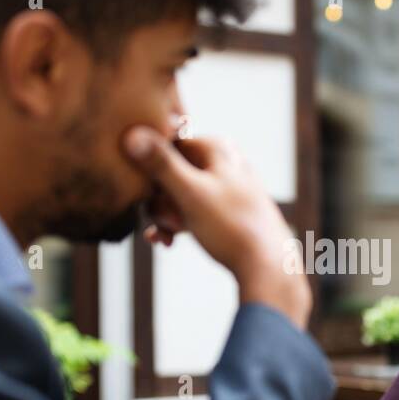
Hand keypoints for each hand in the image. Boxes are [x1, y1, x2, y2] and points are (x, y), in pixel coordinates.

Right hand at [123, 126, 310, 328]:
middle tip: (161, 225)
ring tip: (165, 238)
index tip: (146, 196)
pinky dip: (179, 224)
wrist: (268, 266)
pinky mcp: (228, 209)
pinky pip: (194, 209)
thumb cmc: (231, 227)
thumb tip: (130, 133)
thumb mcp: (190, 194)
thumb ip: (161, 164)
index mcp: (217, 148)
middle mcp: (224, 161)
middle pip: (171, 172)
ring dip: (165, 216)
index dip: (150, 171)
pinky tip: (167, 242)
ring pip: (180, 194)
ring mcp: (227, 185)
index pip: (166, 145)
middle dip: (158, 201)